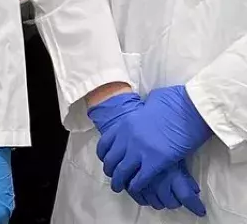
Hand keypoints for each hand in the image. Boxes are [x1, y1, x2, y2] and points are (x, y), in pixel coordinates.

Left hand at [89, 88, 211, 209]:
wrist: (188, 108)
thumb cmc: (172, 103)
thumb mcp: (147, 106)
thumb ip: (140, 114)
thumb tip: (144, 114)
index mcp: (125, 122)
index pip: (105, 142)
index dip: (104, 155)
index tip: (107, 160)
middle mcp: (127, 136)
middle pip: (111, 159)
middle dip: (110, 170)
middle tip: (114, 177)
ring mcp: (139, 149)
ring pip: (122, 171)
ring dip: (119, 182)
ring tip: (119, 187)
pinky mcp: (155, 161)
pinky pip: (140, 178)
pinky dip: (136, 186)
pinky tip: (137, 189)